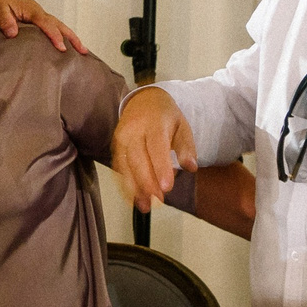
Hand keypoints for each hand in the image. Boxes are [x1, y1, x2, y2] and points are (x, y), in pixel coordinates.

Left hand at [0, 0, 85, 53]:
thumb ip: (5, 20)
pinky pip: (51, 26)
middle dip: (72, 37)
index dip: (55, 36)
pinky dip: (60, 34)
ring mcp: (37, 14)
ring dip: (70, 36)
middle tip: (83, 50)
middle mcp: (38, 11)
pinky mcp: (34, 17)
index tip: (62, 48)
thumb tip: (13, 34)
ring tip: (81, 50)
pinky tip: (63, 44)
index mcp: (31, 9)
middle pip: (59, 24)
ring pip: (57, 25)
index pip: (47, 24)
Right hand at [110, 86, 195, 211]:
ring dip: (134, 188)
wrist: (143, 100)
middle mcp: (133, 130)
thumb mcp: (182, 126)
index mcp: (154, 123)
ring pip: (125, 165)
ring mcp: (121, 138)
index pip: (156, 147)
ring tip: (145, 206)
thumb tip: (191, 167)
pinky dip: (125, 185)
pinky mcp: (115, 146)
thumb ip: (186, 147)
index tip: (166, 187)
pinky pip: (118, 168)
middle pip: (137, 159)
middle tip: (158, 200)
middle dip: (146, 182)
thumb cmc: (166, 116)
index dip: (160, 168)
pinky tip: (134, 199)